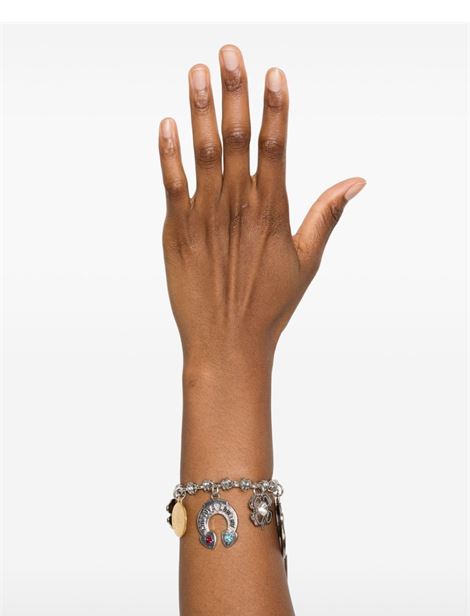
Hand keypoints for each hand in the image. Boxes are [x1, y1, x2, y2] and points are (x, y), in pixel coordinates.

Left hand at [159, 45, 364, 368]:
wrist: (226, 344)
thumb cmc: (269, 305)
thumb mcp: (306, 261)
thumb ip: (326, 215)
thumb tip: (356, 182)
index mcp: (272, 212)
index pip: (275, 148)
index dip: (275, 109)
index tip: (274, 73)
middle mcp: (238, 208)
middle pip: (238, 140)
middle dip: (235, 93)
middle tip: (230, 53)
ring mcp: (204, 218)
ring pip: (203, 155)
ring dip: (199, 111)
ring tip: (198, 71)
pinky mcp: (177, 232)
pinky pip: (171, 186)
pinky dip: (168, 155)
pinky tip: (167, 124)